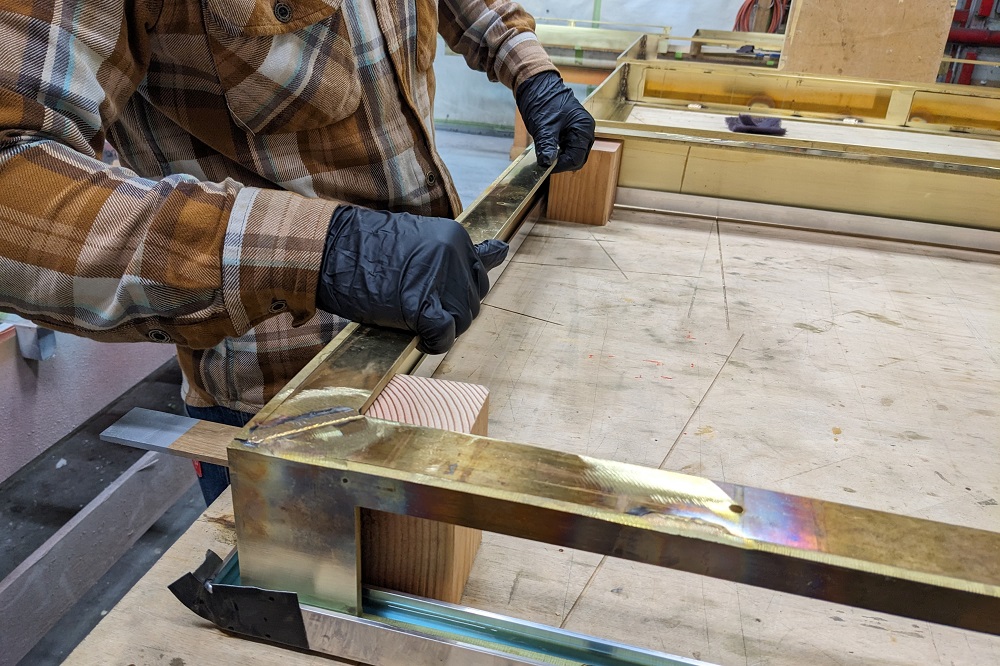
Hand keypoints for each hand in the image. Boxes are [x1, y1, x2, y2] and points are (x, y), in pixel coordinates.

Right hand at [317, 206, 507, 353]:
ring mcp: (441, 280)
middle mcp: (454, 256)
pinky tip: (420, 340)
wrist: (332, 250)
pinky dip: (435, 343)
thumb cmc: (369, 247)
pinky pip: (444, 335)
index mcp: (455, 237)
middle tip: (422, 312)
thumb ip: (458, 251)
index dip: (459, 293)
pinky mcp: (422, 305)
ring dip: (443, 328)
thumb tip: (502, 250)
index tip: (440, 296)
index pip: (478, 275)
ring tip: (415, 321)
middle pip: (472, 301)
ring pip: (462, 320)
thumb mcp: (421, 238)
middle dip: (451, 313)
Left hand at [515, 70, 595, 172]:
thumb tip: (546, 163)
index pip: (576, 158)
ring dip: (559, 157)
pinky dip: (558, 151)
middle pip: (577, 158)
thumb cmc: (543, 101)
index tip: (546, 168)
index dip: (561, 165)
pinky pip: (567, 147)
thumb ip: (547, 146)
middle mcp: (585, 131)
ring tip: (545, 153)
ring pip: (572, 154)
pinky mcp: (571, 131)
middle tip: (545, 162)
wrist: (537, 85)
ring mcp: (579, 131)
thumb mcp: (544, 126)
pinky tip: (547, 148)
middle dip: (562, 162)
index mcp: (584, 128)